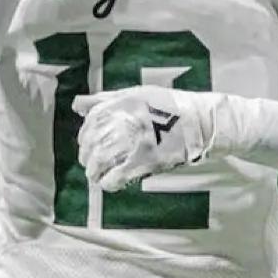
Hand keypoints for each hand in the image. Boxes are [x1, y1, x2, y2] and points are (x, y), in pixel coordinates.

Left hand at [73, 86, 209, 191]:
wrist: (201, 121)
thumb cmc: (168, 105)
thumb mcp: (135, 93)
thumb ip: (104, 99)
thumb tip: (77, 105)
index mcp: (122, 103)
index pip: (92, 120)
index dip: (84, 134)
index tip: (85, 142)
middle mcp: (125, 121)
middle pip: (93, 142)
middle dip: (87, 154)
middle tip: (88, 161)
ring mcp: (135, 142)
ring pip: (101, 160)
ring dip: (93, 170)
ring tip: (94, 174)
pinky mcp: (146, 162)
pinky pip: (118, 176)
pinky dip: (108, 182)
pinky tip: (107, 183)